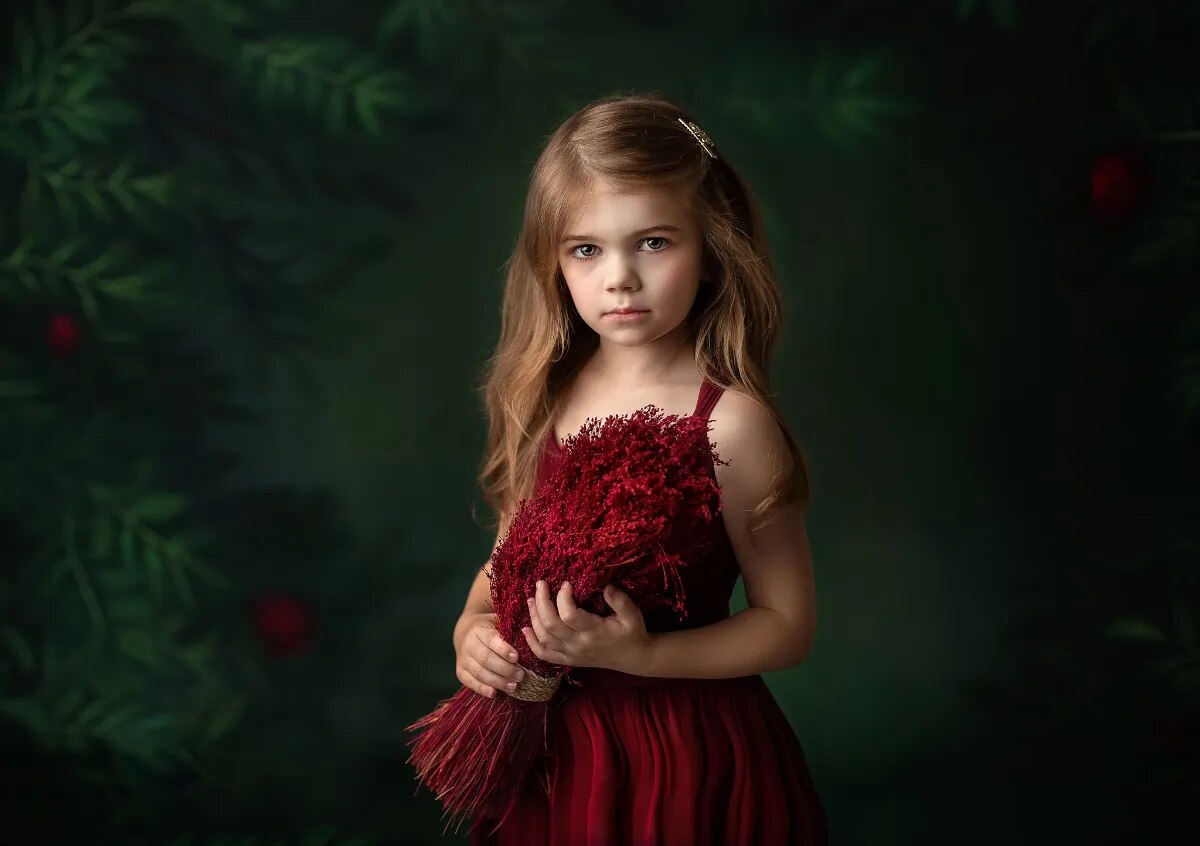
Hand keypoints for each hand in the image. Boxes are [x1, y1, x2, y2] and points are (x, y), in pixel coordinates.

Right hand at [454, 612, 524, 698]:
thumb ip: (510, 629)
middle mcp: (468, 644)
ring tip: (513, 686)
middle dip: (505, 669)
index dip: (503, 649)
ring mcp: (463, 658)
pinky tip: (493, 693)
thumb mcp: (497, 622)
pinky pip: (469, 682)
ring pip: (479, 672)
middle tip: (520, 676)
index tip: (516, 658)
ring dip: (497, 681)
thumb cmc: (489, 628)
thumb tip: (530, 634)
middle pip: (485, 659)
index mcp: (478, 629)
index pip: (490, 639)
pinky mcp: (460, 671)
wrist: (465, 632)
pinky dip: (481, 688)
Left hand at [523, 580, 651, 673]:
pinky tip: (525, 629)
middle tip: (540, 584)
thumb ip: (620, 600)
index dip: (563, 598)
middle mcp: (579, 645)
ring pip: (544, 638)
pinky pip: (544, 655)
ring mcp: (571, 654)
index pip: (569, 616)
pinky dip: (531, 643)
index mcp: (594, 632)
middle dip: (541, 603)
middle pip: (550, 625)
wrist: (633, 658)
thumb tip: (606, 586)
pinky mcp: (568, 659)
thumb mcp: (632, 615)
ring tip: (531, 599)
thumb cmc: (632, 632)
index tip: (566, 583)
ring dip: (533, 618)